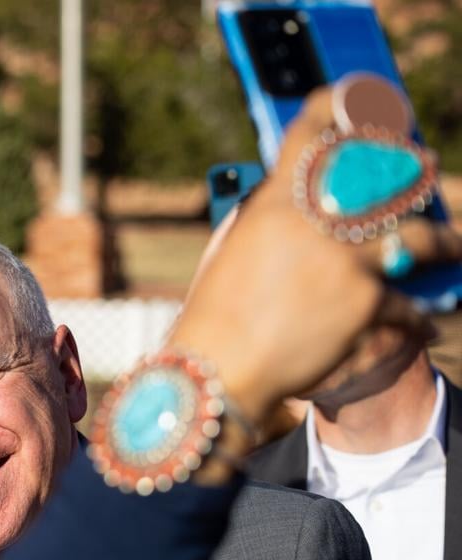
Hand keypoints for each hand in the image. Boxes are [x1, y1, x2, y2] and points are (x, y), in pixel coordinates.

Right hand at [170, 87, 461, 428]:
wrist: (220, 367)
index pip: (309, 134)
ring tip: (453, 245)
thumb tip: (296, 202)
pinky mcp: (368, 301)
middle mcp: (315, 221)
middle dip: (410, 170)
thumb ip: (267, 219)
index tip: (351, 97)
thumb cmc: (214, 313)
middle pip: (383, 178)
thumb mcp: (231, 248)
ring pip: (417, 237)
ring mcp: (346, 259)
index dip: (333, 107)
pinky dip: (419, 316)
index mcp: (273, 201)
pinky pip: (408, 303)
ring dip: (442, 241)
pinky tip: (428, 322)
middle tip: (424, 167)